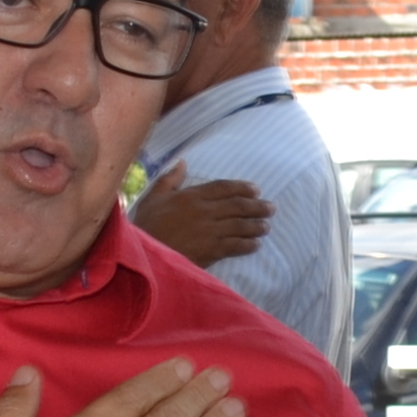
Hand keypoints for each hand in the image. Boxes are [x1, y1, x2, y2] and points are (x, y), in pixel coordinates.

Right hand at [134, 168, 274, 269]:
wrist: (144, 254)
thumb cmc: (147, 225)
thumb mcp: (154, 197)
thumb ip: (170, 179)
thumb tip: (183, 162)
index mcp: (192, 196)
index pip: (224, 187)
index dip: (242, 188)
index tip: (256, 189)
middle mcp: (204, 211)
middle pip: (237, 206)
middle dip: (257, 206)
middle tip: (271, 208)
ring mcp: (209, 231)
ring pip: (240, 225)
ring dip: (256, 225)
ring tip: (266, 226)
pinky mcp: (210, 251)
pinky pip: (234, 246)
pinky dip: (247, 245)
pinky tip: (255, 245)